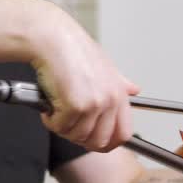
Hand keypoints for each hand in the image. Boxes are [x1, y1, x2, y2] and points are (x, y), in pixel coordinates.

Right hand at [30, 5, 139, 151]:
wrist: (52, 38)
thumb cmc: (73, 48)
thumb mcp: (104, 64)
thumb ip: (119, 82)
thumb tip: (134, 89)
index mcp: (119, 93)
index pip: (124, 134)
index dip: (107, 143)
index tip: (93, 142)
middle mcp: (110, 100)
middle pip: (100, 141)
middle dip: (80, 138)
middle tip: (68, 124)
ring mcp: (94, 104)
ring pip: (77, 136)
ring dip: (62, 127)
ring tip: (56, 108)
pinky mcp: (75, 105)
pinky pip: (60, 127)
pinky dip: (50, 120)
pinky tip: (48, 104)